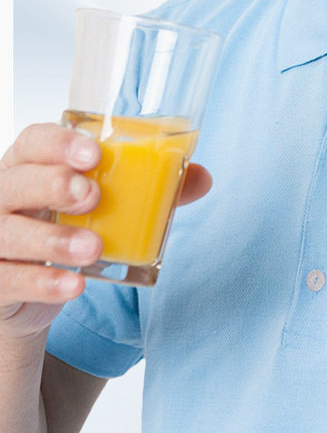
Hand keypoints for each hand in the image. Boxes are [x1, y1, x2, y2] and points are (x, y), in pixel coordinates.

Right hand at [0, 123, 211, 343]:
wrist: (27, 291)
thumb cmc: (62, 228)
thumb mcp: (101, 207)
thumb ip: (150, 191)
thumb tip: (201, 178)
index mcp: (28, 166)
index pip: (33, 141)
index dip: (59, 143)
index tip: (95, 152)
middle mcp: (3, 197)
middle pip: (14, 181)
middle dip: (52, 184)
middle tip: (93, 195)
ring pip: (8, 233)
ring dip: (52, 240)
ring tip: (94, 248)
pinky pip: (9, 279)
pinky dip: (43, 284)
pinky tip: (74, 286)